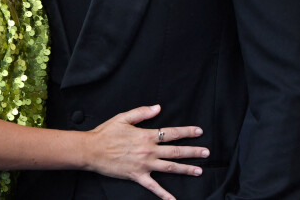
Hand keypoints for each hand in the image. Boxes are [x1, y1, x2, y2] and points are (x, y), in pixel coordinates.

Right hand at [87, 105, 208, 199]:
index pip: (171, 133)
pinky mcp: (138, 176)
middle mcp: (149, 150)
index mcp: (146, 135)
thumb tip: (158, 107)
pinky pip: (154, 187)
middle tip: (206, 152)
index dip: (186, 132)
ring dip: (186, 169)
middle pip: (175, 151)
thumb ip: (142, 112)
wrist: (93, 150)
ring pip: (170, 168)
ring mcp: (145, 165)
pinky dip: (165, 195)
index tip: (199, 131)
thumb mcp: (123, 117)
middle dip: (193, 151)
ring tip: (199, 170)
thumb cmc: (106, 132)